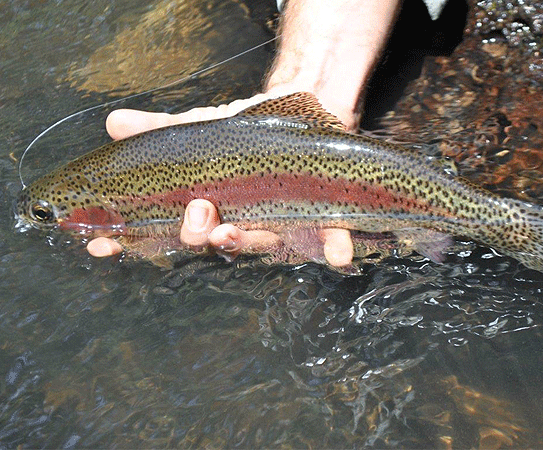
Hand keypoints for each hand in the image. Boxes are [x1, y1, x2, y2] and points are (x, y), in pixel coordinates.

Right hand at [87, 95, 354, 266]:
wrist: (303, 116)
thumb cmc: (249, 132)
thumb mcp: (203, 127)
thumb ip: (162, 129)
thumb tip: (113, 123)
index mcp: (211, 209)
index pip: (168, 231)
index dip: (135, 241)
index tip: (102, 245)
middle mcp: (243, 224)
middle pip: (215, 240)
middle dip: (200, 235)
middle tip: (193, 220)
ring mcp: (282, 225)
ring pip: (263, 243)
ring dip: (246, 242)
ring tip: (231, 232)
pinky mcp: (321, 219)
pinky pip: (330, 240)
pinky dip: (334, 249)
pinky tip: (338, 255)